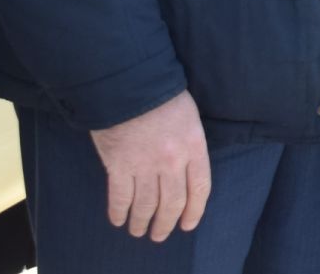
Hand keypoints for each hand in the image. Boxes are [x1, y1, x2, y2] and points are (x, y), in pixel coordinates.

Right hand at [88, 90, 210, 242]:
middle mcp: (172, 160)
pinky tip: (119, 220)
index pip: (200, 188)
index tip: (187, 224)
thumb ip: (190, 146)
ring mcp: (145, 164)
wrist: (130, 84)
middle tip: (160, 234)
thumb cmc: (162, 96)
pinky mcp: (119, 165)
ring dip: (142, 222)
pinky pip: (120, 197)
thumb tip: (186, 173)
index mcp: (194, 146)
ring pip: (146, 205)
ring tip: (139, 230)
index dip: (194, 211)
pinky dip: (119, 212)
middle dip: (166, 224)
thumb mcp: (189, 117)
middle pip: (172, 203)